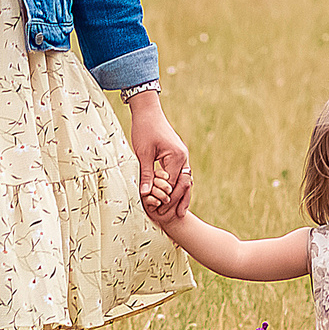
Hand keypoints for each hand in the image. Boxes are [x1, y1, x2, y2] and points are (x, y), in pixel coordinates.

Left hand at [129, 94, 191, 221]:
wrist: (148, 110)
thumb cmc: (144, 129)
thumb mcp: (143, 153)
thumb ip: (147, 174)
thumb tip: (147, 194)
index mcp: (177, 157)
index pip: (174, 185)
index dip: (168, 200)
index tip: (161, 213)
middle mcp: (183, 157)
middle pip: (185, 185)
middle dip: (179, 201)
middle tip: (174, 218)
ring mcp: (182, 155)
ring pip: (185, 180)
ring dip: (182, 195)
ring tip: (179, 213)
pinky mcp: (177, 154)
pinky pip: (181, 174)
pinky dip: (179, 186)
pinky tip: (175, 197)